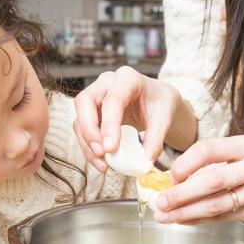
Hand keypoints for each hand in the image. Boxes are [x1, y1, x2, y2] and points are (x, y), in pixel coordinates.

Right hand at [73, 66, 196, 171]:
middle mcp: (106, 83)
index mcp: (127, 78)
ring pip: (80, 118)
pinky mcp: (90, 113)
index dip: (109, 124)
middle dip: (89, 130)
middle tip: (102, 153)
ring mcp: (95, 97)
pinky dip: (89, 148)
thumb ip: (156, 138)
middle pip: (84, 102)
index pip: (113, 100)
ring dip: (87, 144)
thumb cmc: (160, 104)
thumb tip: (145, 161)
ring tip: (103, 165)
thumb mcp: (164, 118)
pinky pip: (82, 130)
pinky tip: (101, 163)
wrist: (156, 101)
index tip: (111, 148)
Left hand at [152, 135, 243, 223]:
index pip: (209, 149)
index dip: (185, 163)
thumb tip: (173, 179)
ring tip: (164, 216)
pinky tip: (184, 220)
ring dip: (186, 213)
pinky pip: (224, 218)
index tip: (170, 175)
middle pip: (212, 182)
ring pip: (217, 205)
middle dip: (181, 194)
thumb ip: (214, 161)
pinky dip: (200, 220)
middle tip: (159, 202)